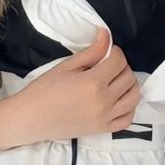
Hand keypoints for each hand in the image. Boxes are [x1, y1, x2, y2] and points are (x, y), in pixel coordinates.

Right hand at [7, 27, 140, 143]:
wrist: (31, 118)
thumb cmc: (44, 90)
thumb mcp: (67, 66)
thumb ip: (92, 52)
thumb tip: (107, 34)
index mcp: (93, 82)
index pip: (118, 60)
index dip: (114, 51)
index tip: (105, 52)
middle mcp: (104, 101)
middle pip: (128, 77)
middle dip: (121, 66)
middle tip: (108, 65)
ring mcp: (105, 117)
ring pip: (133, 97)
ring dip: (129, 85)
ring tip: (115, 80)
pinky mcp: (103, 129)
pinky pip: (128, 119)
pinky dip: (129, 107)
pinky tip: (119, 100)